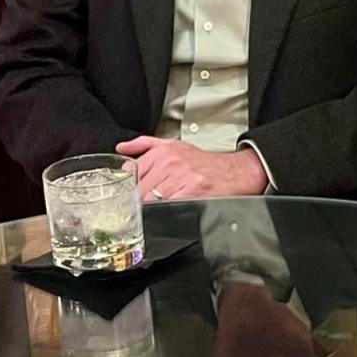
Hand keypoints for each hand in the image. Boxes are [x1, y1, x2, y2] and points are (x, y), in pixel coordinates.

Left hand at [115, 137, 268, 199]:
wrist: (234, 172)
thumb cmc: (204, 162)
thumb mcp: (174, 144)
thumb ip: (145, 144)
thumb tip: (122, 148)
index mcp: (163, 151)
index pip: (131, 170)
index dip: (127, 184)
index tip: (126, 192)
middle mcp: (170, 163)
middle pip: (138, 188)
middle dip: (135, 199)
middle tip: (136, 206)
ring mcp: (180, 179)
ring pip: (149, 199)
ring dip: (147, 208)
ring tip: (151, 210)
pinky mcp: (191, 194)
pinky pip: (166, 207)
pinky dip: (161, 212)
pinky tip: (164, 212)